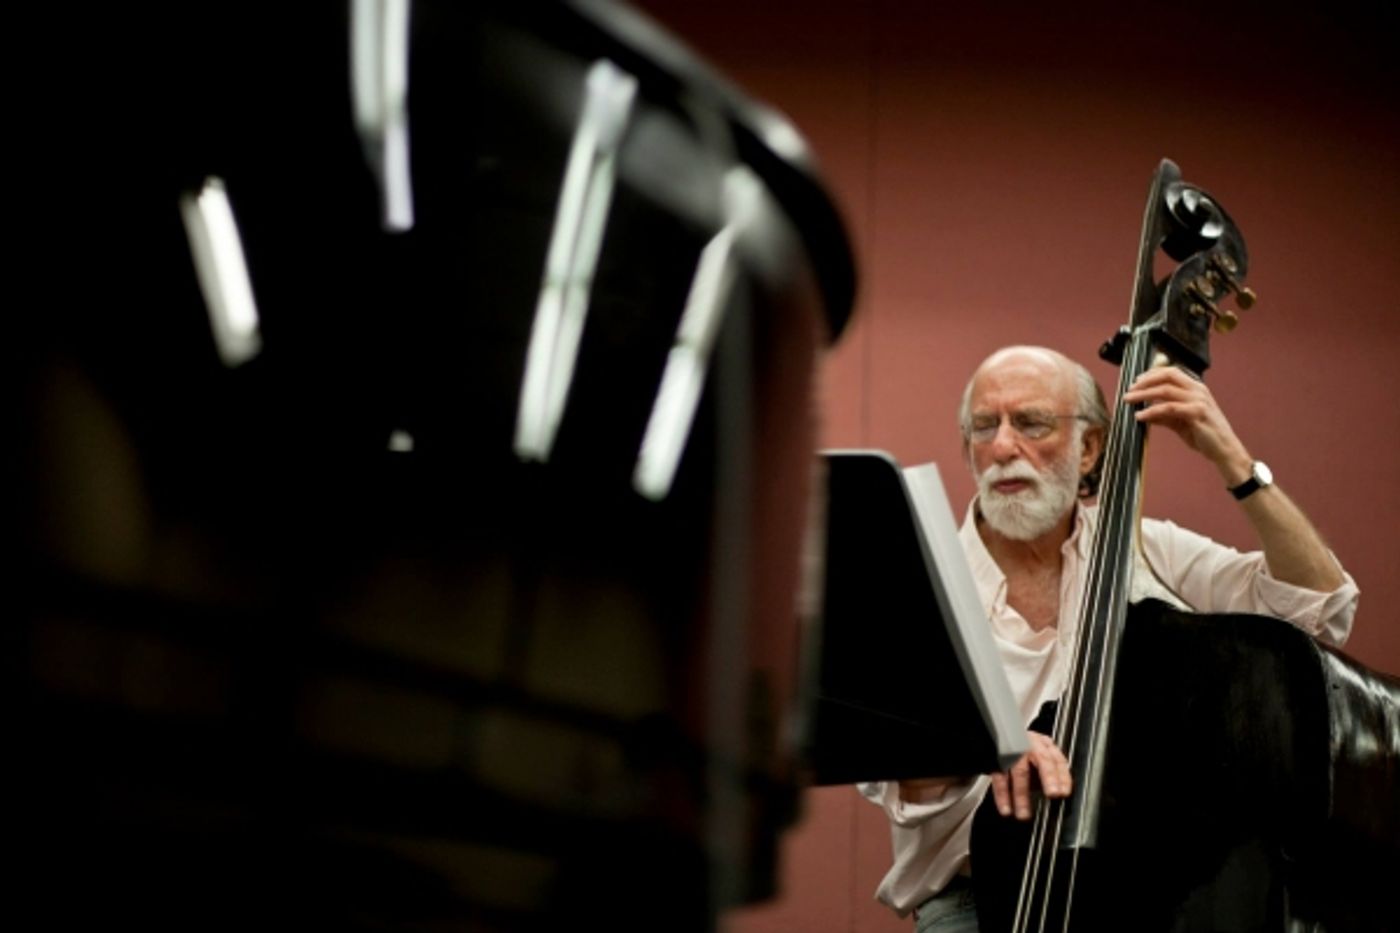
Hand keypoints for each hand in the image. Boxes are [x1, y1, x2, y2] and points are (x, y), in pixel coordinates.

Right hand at [989, 731, 1070, 820]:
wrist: (998, 738)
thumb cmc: (1024, 755)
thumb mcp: (1038, 760)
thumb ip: (1049, 774)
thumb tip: (1057, 796)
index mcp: (1045, 746)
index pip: (1058, 761)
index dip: (1062, 777)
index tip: (1063, 793)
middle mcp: (1031, 746)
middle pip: (1042, 760)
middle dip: (1048, 778)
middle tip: (1052, 794)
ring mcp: (1013, 752)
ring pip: (1019, 772)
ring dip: (1021, 795)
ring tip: (1023, 815)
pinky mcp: (996, 760)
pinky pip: (999, 778)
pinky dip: (1002, 795)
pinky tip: (1006, 809)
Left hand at [1121, 366, 1251, 483]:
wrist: (1225, 450)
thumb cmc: (1205, 436)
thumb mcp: (1181, 423)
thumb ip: (1164, 416)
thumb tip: (1144, 414)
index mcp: (1196, 388)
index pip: (1171, 372)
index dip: (1152, 374)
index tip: (1136, 381)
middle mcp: (1198, 390)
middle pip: (1167, 375)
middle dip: (1145, 381)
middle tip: (1129, 390)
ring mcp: (1198, 400)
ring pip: (1165, 390)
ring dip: (1143, 394)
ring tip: (1129, 400)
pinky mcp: (1197, 413)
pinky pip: (1169, 408)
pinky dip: (1151, 411)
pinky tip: (1140, 416)